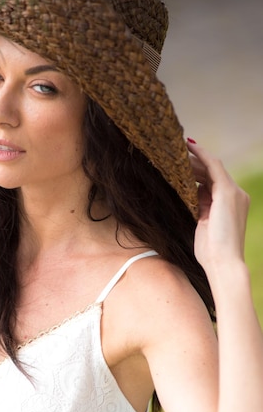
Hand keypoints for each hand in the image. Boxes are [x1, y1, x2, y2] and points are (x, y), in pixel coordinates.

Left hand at [187, 140, 249, 273]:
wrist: (223, 263)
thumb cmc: (211, 252)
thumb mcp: (203, 226)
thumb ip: (200, 209)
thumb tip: (189, 196)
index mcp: (230, 205)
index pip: (213, 183)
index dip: (197, 173)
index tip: (182, 167)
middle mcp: (236, 196)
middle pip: (213, 173)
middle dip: (194, 165)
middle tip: (173, 158)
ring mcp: (234, 193)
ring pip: (212, 167)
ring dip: (194, 160)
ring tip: (176, 154)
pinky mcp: (227, 192)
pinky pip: (213, 166)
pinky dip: (202, 155)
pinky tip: (189, 148)